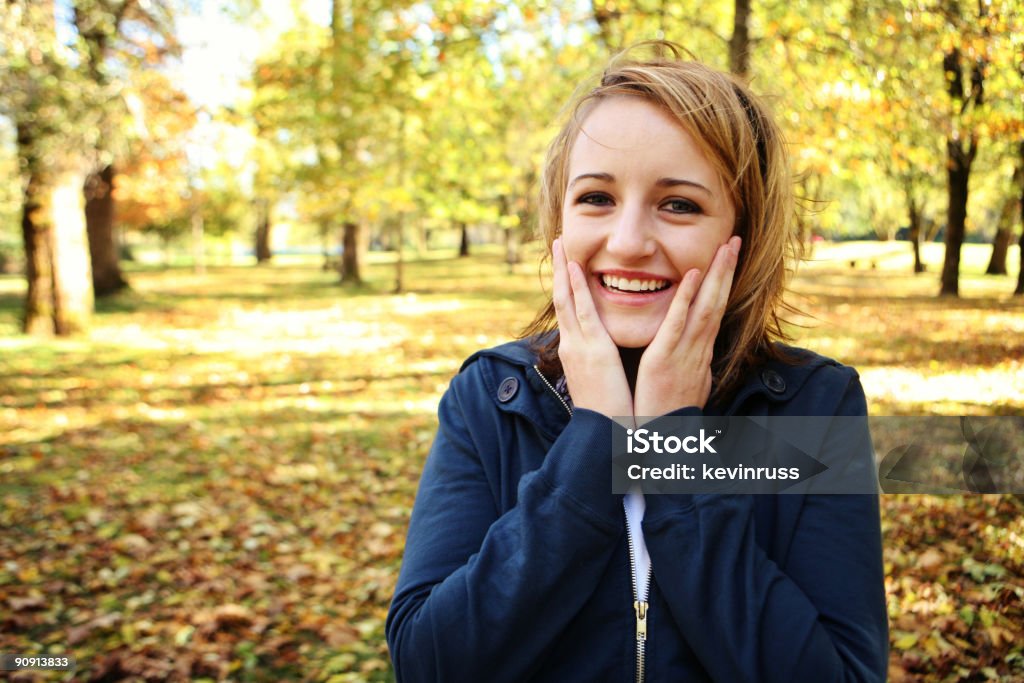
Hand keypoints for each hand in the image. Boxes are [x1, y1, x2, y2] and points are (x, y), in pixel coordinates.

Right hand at [552, 238, 633, 419]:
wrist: (604, 435)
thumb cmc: (606, 413)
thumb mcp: (600, 382)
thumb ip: (599, 364)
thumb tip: (601, 355)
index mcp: (576, 352)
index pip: (568, 311)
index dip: (565, 286)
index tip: (566, 264)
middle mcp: (572, 345)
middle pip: (560, 299)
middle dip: (558, 270)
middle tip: (557, 243)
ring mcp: (578, 346)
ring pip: (565, 300)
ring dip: (563, 270)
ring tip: (560, 244)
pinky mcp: (592, 351)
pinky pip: (582, 313)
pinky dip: (576, 289)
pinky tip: (574, 268)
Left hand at [633, 236, 740, 419]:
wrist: (662, 444)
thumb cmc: (668, 417)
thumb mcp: (685, 387)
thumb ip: (689, 367)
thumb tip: (698, 359)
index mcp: (699, 354)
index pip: (715, 312)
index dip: (723, 285)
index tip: (729, 259)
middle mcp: (699, 350)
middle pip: (718, 303)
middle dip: (727, 270)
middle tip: (736, 239)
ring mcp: (685, 354)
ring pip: (706, 307)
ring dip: (717, 275)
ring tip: (726, 246)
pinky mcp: (665, 359)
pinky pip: (678, 325)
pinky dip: (688, 299)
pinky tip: (693, 276)